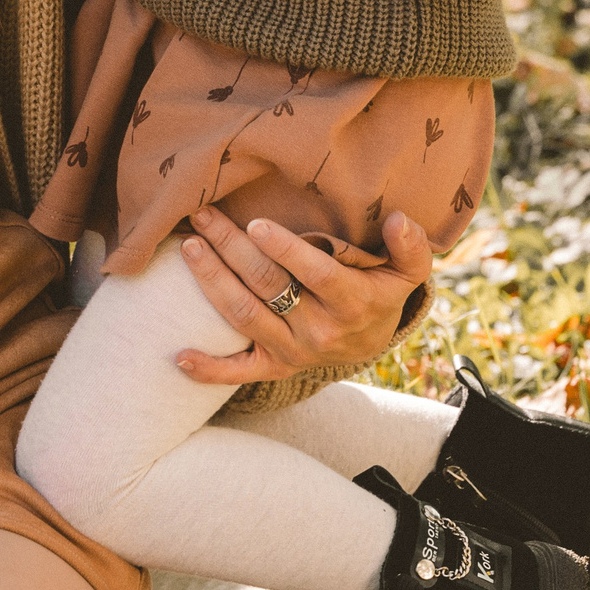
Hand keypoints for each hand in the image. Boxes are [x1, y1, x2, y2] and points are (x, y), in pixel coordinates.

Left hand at [173, 208, 434, 385]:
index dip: (286, 251)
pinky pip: (240, 373)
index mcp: (352, 302)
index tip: (256, 224)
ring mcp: (294, 351)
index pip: (316, 275)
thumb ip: (410, 246)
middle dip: (233, 249)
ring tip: (190, 247)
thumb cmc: (381, 291)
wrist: (370, 342)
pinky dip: (209, 369)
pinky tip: (179, 356)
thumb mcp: (406, 271)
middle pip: (269, 287)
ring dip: (212, 282)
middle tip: (204, 217)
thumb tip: (398, 219)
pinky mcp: (274, 367)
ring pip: (245, 316)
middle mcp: (320, 330)